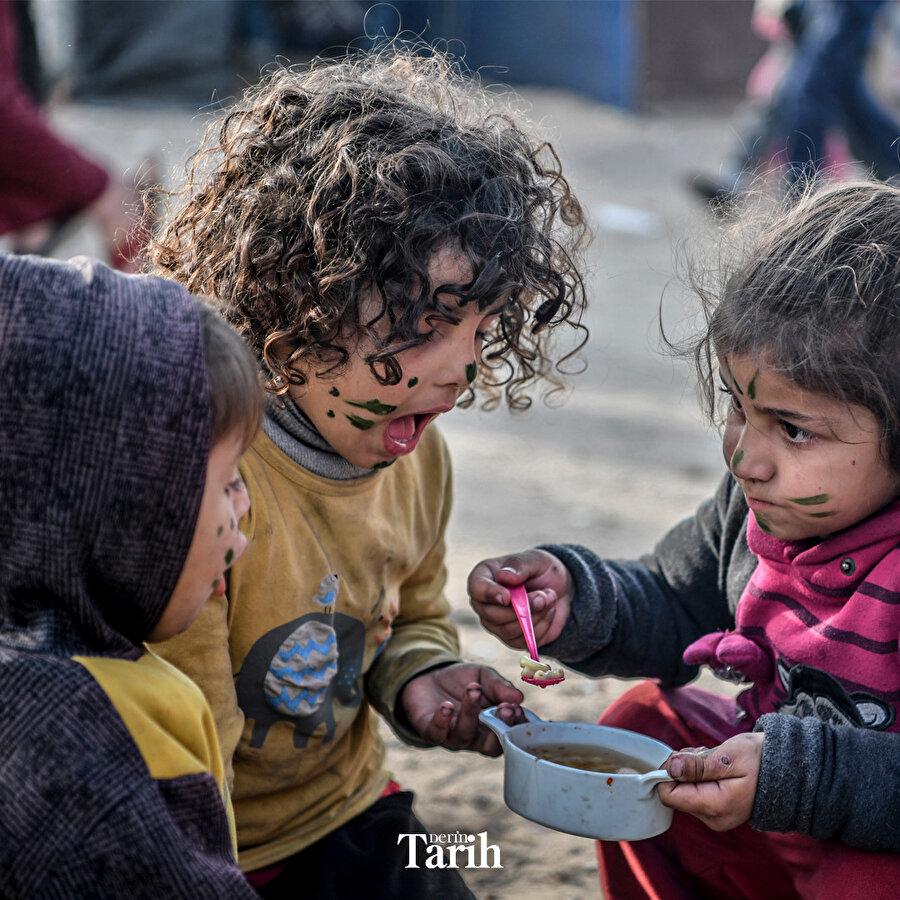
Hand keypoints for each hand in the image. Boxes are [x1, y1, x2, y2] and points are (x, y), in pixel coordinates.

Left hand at [400, 662, 524, 755]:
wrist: (430, 675)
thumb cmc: (462, 681)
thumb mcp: (484, 676)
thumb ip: (500, 686)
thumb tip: (519, 697)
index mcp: (493, 726)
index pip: (509, 735)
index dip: (515, 726)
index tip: (517, 708)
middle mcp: (475, 737)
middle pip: (491, 743)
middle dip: (500, 726)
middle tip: (504, 707)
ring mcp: (452, 736)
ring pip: (464, 734)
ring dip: (471, 713)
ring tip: (474, 690)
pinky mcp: (430, 731)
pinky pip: (437, 733)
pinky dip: (442, 721)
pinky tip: (446, 706)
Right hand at [467, 548, 572, 648]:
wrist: (559, 589)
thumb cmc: (541, 570)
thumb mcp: (534, 559)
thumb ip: (519, 565)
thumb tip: (504, 576)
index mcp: (484, 577)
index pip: (476, 589)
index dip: (490, 594)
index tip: (509, 597)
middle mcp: (485, 603)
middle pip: (492, 615)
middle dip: (522, 607)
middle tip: (544, 595)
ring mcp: (497, 624)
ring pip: (509, 630)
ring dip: (535, 615)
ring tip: (549, 598)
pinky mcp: (513, 639)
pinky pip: (524, 641)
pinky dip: (542, 626)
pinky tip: (549, 611)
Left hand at [657, 733, 763, 830]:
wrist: (787, 770)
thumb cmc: (759, 761)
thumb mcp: (727, 757)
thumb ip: (697, 765)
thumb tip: (670, 768)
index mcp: (715, 807)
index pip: (669, 795)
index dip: (668, 772)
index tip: (685, 756)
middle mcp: (713, 818)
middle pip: (676, 792)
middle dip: (683, 768)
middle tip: (704, 754)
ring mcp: (716, 817)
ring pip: (684, 790)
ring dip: (692, 769)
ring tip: (713, 759)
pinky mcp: (718, 811)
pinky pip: (696, 792)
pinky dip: (700, 776)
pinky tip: (715, 767)